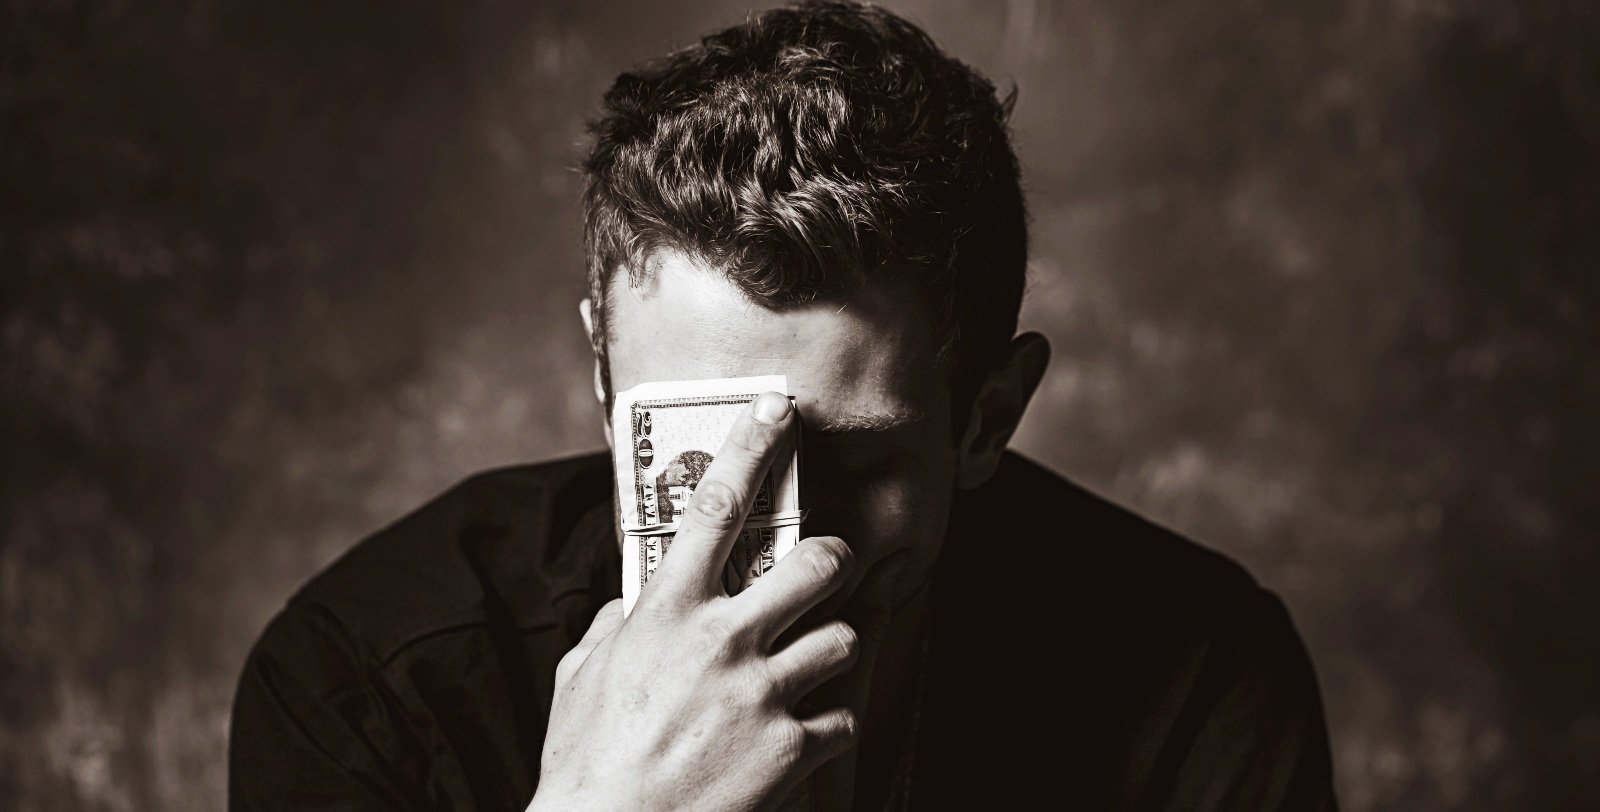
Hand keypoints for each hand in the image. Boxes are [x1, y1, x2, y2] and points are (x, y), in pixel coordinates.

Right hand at [530, 392, 860, 810]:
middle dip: (834, 560)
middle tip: (830, 568)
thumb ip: (615, 628)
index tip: (778, 409)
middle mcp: (723, 641)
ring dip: (832, 649)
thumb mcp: (582, 676)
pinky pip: (842, 719)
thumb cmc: (585, 760)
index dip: (752, 447)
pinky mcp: (790, 750)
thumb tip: (631, 608)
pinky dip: (830, 726)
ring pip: (844, 638)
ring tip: (811, 665)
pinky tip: (804, 737)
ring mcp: (763, 694)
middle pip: (817, 565)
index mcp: (667, 612)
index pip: (714, 506)